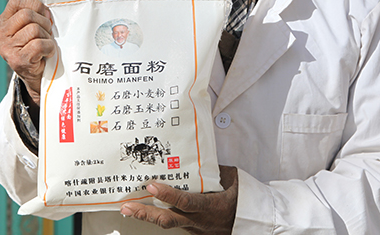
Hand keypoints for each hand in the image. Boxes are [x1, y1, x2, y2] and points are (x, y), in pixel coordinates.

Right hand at [0, 0, 54, 104]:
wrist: (35, 76)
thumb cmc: (36, 48)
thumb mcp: (29, 27)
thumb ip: (33, 15)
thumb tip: (47, 11)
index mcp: (1, 23)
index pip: (17, 2)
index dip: (35, 5)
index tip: (44, 15)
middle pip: (27, 14)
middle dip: (44, 22)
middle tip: (47, 33)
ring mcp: (6, 48)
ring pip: (35, 29)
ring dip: (47, 37)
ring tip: (45, 44)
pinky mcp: (17, 60)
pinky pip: (39, 44)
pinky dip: (49, 48)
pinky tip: (47, 53)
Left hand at [120, 165, 237, 232]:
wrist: (251, 221)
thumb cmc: (243, 198)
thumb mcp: (232, 178)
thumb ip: (213, 169)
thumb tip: (197, 154)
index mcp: (211, 206)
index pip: (186, 202)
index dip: (168, 195)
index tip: (152, 185)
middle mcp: (200, 220)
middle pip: (168, 219)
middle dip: (146, 213)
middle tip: (128, 205)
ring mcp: (195, 228)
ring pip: (167, 224)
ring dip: (147, 217)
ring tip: (129, 209)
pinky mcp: (192, 231)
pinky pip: (173, 224)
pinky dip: (157, 218)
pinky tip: (145, 213)